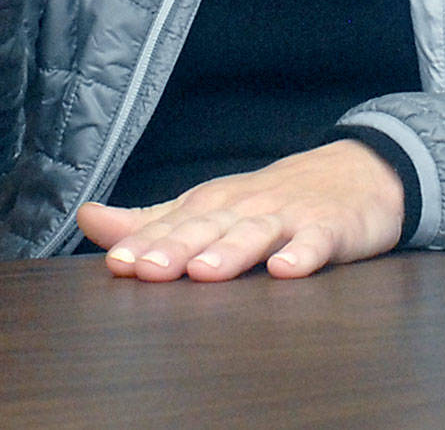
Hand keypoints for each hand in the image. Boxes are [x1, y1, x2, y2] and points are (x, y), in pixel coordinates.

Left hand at [75, 140, 404, 281]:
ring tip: (205, 273)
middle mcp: (246, 207)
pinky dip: (302, 255)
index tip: (117, 263)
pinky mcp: (330, 229)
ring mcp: (290, 216)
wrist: (356, 172)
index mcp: (215, 204)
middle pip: (209, 228)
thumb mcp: (210, 206)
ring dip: (231, 252)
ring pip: (256, 234)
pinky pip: (316, 242)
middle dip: (177, 247)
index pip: (174, 223)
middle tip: (148, 269)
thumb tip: (88, 218)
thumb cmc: (271, 199)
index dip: (145, 244)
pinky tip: (285, 270)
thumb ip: (150, 220)